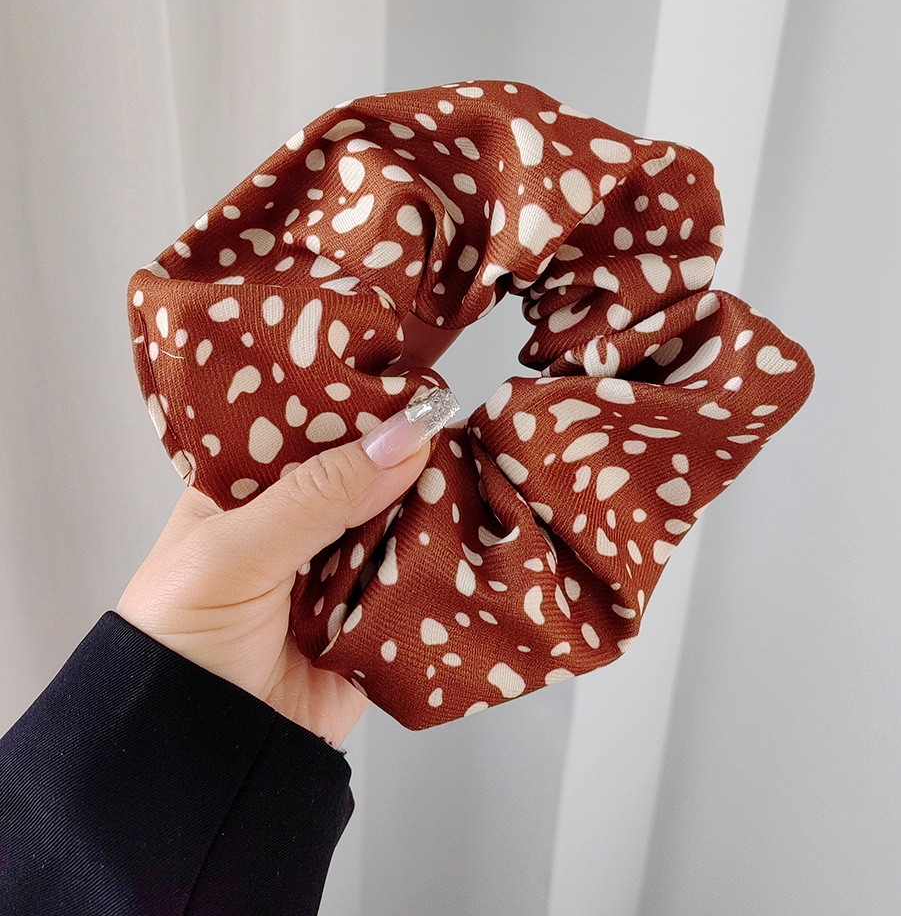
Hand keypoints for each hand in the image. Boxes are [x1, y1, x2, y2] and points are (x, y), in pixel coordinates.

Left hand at [116, 408, 435, 750]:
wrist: (199, 763)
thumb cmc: (180, 646)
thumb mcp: (234, 552)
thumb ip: (316, 496)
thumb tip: (403, 439)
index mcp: (247, 495)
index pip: (308, 433)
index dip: (355, 410)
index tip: (410, 385)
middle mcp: (297, 529)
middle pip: (364, 477)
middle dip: (403, 460)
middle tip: (454, 424)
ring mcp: (339, 575)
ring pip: (398, 526)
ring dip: (427, 512)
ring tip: (472, 472)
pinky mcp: (374, 621)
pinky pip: (417, 584)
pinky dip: (439, 567)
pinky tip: (468, 532)